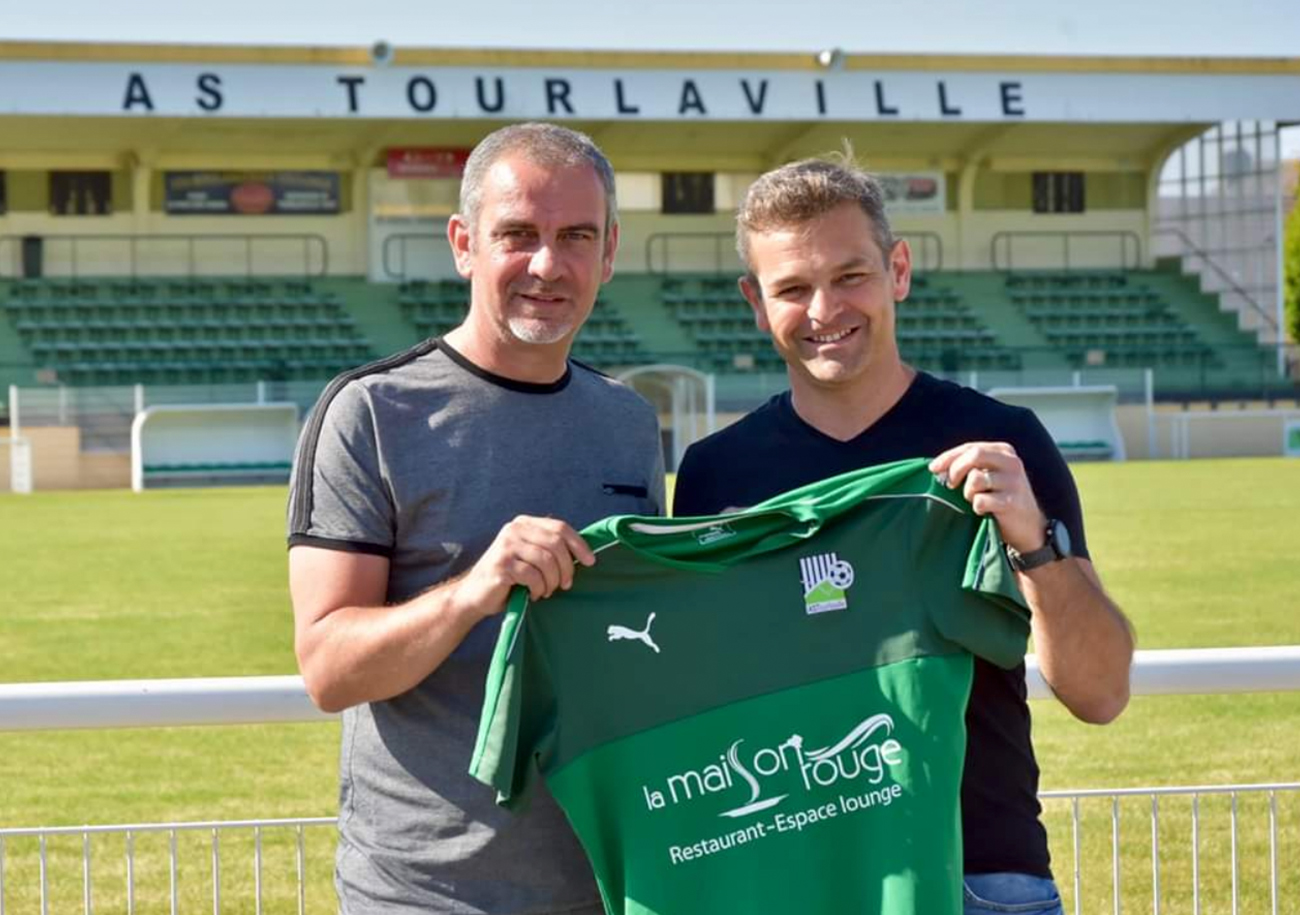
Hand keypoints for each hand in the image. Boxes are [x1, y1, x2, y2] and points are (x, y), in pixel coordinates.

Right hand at [452, 515, 595, 616]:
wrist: (475, 595)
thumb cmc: (509, 578)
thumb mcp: (530, 557)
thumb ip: (550, 549)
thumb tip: (585, 554)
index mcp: (524, 524)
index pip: (560, 527)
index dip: (579, 544)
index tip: (590, 561)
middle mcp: (514, 529)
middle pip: (556, 543)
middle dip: (567, 567)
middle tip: (566, 585)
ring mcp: (506, 545)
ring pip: (546, 560)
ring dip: (552, 581)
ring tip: (547, 591)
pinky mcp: (502, 564)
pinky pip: (533, 576)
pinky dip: (539, 589)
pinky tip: (534, 594)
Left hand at [929, 442, 1047, 553]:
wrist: (1028, 527)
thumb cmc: (1000, 498)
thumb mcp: (989, 475)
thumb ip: (969, 466)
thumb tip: (936, 468)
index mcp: (1004, 452)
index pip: (970, 447)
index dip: (948, 457)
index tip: (933, 469)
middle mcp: (1012, 462)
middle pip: (974, 455)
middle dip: (955, 470)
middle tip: (950, 485)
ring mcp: (1014, 482)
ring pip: (975, 479)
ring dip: (968, 492)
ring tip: (975, 499)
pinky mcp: (1012, 501)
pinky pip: (980, 500)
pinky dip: (977, 507)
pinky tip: (985, 510)